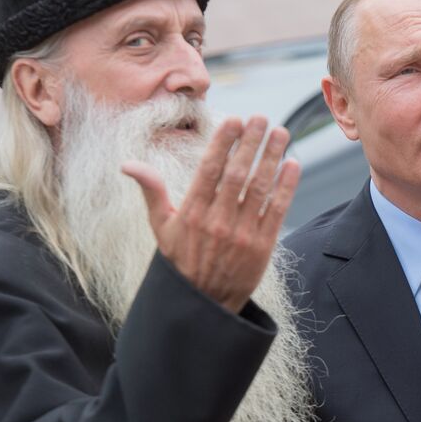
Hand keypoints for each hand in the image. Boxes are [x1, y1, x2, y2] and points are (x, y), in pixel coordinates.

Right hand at [123, 116, 299, 312]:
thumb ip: (151, 191)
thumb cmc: (181, 260)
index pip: (210, 169)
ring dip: (272, 158)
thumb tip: (127, 165)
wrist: (203, 303)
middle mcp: (217, 221)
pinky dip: (286, 187)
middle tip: (261, 118)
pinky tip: (292, 164)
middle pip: (238, 174)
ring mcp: (241, 234)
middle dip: (251, 143)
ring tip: (280, 133)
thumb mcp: (160, 227)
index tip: (235, 120)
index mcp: (192, 212)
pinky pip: (276, 211)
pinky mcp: (262, 247)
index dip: (224, 142)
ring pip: (259, 189)